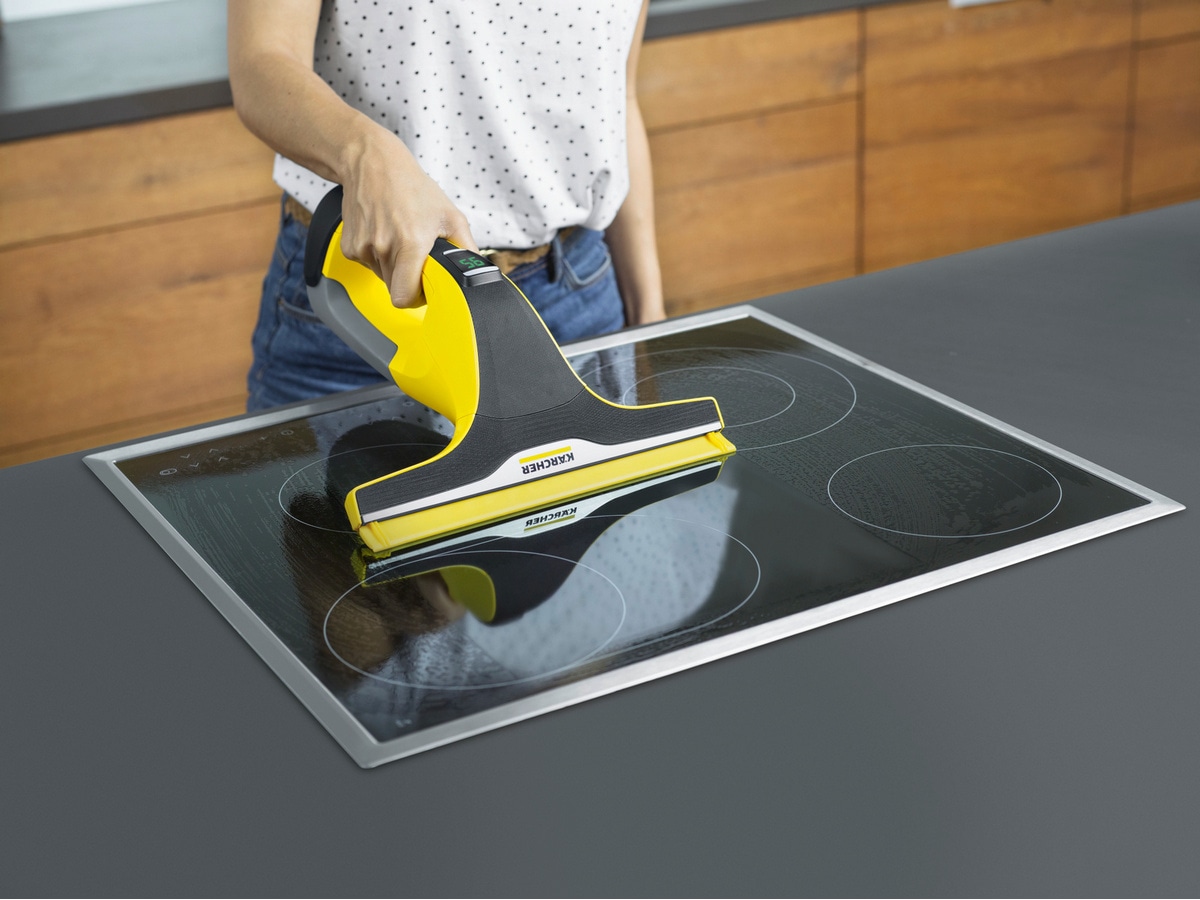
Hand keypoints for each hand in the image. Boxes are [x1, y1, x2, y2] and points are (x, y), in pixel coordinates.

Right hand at [338, 131, 476, 307]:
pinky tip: (383, 233)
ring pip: (381, 277)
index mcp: (410, 243)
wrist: (372, 162)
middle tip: (416, 257)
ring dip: (393, 266)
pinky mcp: (349, 247)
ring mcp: (363, 248)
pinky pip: (368, 265)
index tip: (423, 288)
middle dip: (407, 279)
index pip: (405, 297)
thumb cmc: (411, 186)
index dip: (416, 298)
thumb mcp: (449, 215)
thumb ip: (466, 248)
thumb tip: (476, 271)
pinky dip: (377, 256)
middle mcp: (383, 248)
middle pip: (395, 289)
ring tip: (399, 237)